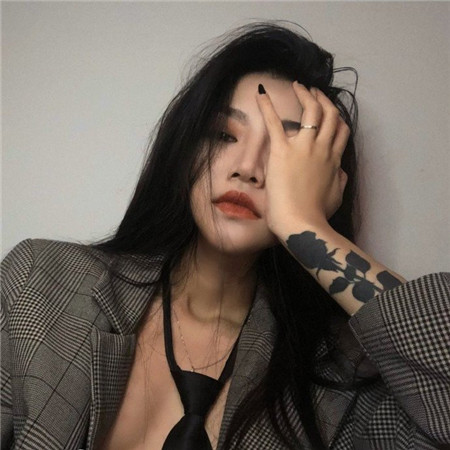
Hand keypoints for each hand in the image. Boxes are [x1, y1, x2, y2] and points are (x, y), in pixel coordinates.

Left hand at [256, 82, 349, 234]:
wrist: (302, 223)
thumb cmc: (316, 215)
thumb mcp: (335, 197)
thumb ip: (339, 181)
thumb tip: (342, 171)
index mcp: (334, 161)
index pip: (341, 131)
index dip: (336, 117)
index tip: (329, 111)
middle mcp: (322, 149)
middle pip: (330, 115)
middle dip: (323, 99)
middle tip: (313, 91)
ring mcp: (304, 148)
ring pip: (312, 111)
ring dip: (306, 95)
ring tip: (298, 86)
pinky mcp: (282, 151)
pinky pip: (274, 122)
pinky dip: (266, 106)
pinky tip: (260, 93)